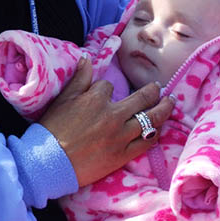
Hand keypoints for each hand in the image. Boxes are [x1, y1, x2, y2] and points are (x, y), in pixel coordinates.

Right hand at [39, 56, 173, 187]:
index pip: (109, 86)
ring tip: (170, 102)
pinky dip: (155, 133)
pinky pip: (147, 142)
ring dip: (164, 108)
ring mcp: (120, 136)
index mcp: (96, 99)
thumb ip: (79, 78)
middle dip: (153, 91)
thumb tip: (87, 57)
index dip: (107, 89)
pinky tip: (159, 128)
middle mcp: (113, 115)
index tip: (106, 94)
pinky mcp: (123, 155)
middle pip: (142, 98)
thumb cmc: (52, 130)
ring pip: (151, 118)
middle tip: (159, 88)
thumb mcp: (63, 99)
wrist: (49, 163)